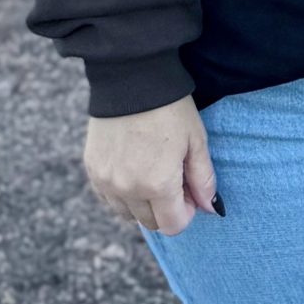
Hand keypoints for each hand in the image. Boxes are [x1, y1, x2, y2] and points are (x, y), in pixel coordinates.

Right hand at [83, 96, 219, 235]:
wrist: (132, 78)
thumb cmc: (170, 109)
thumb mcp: (196, 142)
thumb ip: (203, 180)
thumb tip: (211, 208)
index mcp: (157, 184)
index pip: (173, 225)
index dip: (187, 212)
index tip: (190, 191)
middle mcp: (127, 189)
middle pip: (150, 222)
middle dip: (167, 207)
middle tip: (175, 178)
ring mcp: (105, 181)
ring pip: (127, 214)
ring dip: (143, 203)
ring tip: (153, 172)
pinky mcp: (92, 170)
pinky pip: (108, 199)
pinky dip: (122, 193)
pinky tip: (134, 169)